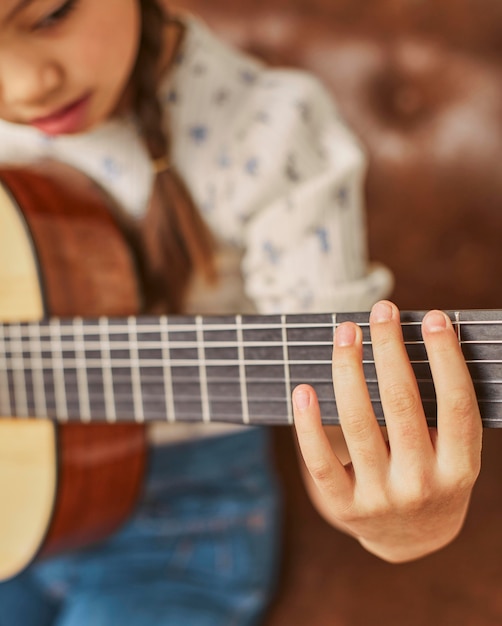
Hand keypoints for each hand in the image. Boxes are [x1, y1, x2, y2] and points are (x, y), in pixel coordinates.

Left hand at [292, 300, 482, 562]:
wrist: (412, 539)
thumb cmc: (433, 475)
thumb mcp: (451, 452)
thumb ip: (439, 410)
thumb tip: (411, 339)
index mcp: (459, 468)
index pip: (456, 405)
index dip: (445, 358)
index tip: (431, 317)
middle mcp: (421, 484)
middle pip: (402, 404)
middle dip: (389, 349)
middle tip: (381, 310)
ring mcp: (380, 498)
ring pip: (358, 423)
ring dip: (349, 369)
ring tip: (346, 332)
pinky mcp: (344, 507)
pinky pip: (320, 460)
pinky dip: (308, 424)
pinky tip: (304, 388)